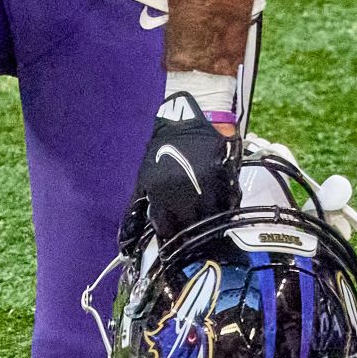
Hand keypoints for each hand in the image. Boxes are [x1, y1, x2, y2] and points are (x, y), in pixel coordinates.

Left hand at [120, 93, 240, 254]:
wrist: (192, 115)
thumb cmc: (166, 145)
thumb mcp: (145, 176)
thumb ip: (138, 207)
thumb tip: (126, 241)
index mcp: (162, 194)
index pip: (167, 230)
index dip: (171, 239)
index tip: (175, 243)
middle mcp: (185, 193)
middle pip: (191, 229)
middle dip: (192, 234)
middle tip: (194, 237)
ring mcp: (208, 186)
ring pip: (213, 219)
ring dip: (211, 223)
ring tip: (209, 223)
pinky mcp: (227, 177)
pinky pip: (230, 203)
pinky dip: (227, 208)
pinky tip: (222, 206)